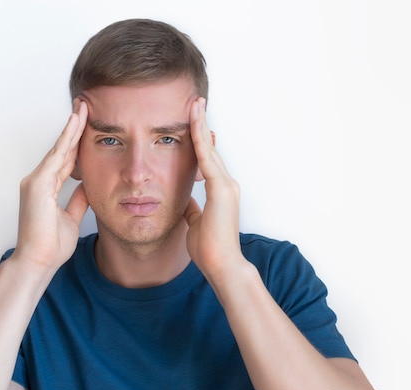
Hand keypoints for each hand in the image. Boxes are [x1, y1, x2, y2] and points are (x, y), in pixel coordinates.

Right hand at [13, 99, 88, 270]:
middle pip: (62, 149)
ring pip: (59, 148)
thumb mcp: (71, 218)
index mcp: (47, 188)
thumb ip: (77, 200)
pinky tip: (76, 124)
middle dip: (75, 128)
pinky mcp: (37, 184)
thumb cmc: (50, 245)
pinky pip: (56, 156)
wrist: (37, 262)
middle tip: (85, 106)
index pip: (66, 160)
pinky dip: (67, 139)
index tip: (88, 126)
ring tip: (84, 107)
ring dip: (72, 127)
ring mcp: (36, 181)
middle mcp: (39, 181)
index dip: (77, 143)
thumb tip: (88, 186)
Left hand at [184, 98, 243, 280]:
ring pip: (209, 148)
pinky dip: (200, 138)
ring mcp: (226, 185)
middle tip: (195, 102)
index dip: (200, 140)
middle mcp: (226, 184)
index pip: (207, 159)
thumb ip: (192, 209)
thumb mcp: (196, 223)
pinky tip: (194, 122)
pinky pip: (207, 157)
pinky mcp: (222, 189)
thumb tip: (184, 201)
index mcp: (220, 191)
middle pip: (210, 148)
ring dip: (201, 125)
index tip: (192, 122)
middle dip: (201, 125)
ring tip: (194, 104)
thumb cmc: (210, 248)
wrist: (221, 265)